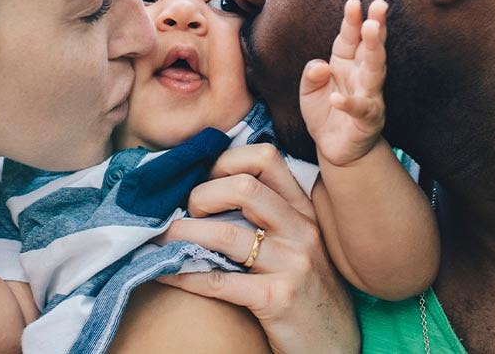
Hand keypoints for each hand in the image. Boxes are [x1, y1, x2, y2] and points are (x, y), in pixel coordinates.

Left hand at [156, 144, 358, 353]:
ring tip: (161, 238)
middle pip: (244, 187)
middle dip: (201, 195)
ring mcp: (292, 264)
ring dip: (182, 234)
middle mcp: (302, 230)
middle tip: (183, 212)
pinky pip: (219, 281)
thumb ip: (270, 216)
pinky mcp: (277, 299)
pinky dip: (183, 274)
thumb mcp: (299, 244)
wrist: (334, 343)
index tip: (201, 177)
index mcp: (304, 211)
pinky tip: (163, 272)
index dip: (225, 160)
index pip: (266, 159)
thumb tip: (210, 189)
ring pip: (225, 234)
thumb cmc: (307, 290)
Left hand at [300, 0, 389, 166]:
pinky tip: (337, 98)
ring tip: (371, 30)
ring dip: (373, 50)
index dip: (352, 20)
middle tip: (378, 6)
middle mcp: (362, 75)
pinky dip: (348, 103)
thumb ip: (311, 74)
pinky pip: (359, 109)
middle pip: (369, 48)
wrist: (335, 148)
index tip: (353, 2)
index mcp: (347, 63)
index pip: (350, 37)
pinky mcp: (367, 120)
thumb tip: (320, 66)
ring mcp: (369, 96)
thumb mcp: (308, 90)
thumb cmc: (325, 112)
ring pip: (374, 71)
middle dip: (374, 26)